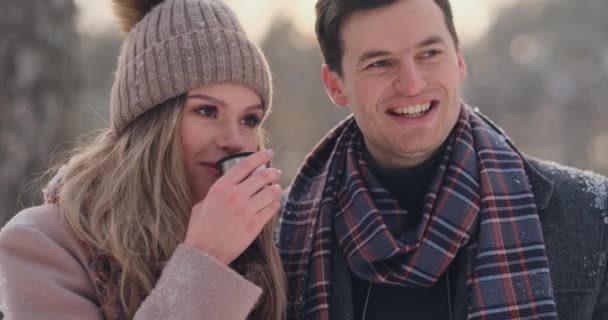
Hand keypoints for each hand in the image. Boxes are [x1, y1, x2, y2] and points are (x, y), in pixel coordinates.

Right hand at [184, 149, 281, 264]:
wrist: (204, 254)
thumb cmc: (200, 229)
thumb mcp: (202, 204)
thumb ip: (217, 192)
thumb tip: (228, 185)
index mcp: (221, 188)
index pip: (245, 165)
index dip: (260, 156)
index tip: (268, 153)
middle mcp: (235, 196)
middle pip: (262, 176)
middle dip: (272, 172)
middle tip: (276, 172)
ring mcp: (246, 211)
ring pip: (270, 192)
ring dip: (275, 189)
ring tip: (275, 189)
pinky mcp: (254, 226)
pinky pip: (271, 209)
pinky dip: (275, 204)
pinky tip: (273, 203)